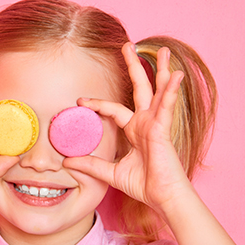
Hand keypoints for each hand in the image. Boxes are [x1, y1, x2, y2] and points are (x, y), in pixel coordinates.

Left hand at [64, 43, 191, 212]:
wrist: (161, 197)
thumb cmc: (143, 185)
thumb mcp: (110, 172)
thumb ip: (92, 165)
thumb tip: (68, 161)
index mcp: (135, 130)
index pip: (113, 109)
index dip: (97, 104)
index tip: (80, 101)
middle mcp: (146, 122)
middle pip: (140, 88)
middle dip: (134, 67)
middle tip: (128, 46)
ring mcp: (156, 124)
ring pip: (158, 91)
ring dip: (161, 70)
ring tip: (163, 51)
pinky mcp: (163, 130)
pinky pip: (167, 107)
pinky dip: (171, 91)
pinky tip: (175, 75)